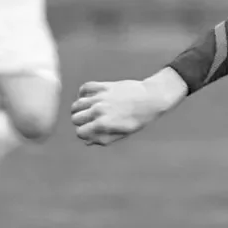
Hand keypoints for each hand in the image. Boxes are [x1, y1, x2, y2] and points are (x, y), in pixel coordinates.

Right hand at [71, 71, 186, 146]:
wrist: (152, 98)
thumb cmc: (139, 119)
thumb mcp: (124, 133)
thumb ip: (104, 139)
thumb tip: (87, 142)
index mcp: (104, 124)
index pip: (80, 132)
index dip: (84, 134)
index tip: (90, 132)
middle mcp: (99, 110)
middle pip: (75, 118)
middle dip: (80, 122)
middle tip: (90, 121)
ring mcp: (100, 97)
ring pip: (76, 104)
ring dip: (80, 109)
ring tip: (88, 110)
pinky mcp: (103, 86)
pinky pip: (84, 88)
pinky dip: (84, 93)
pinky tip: (91, 98)